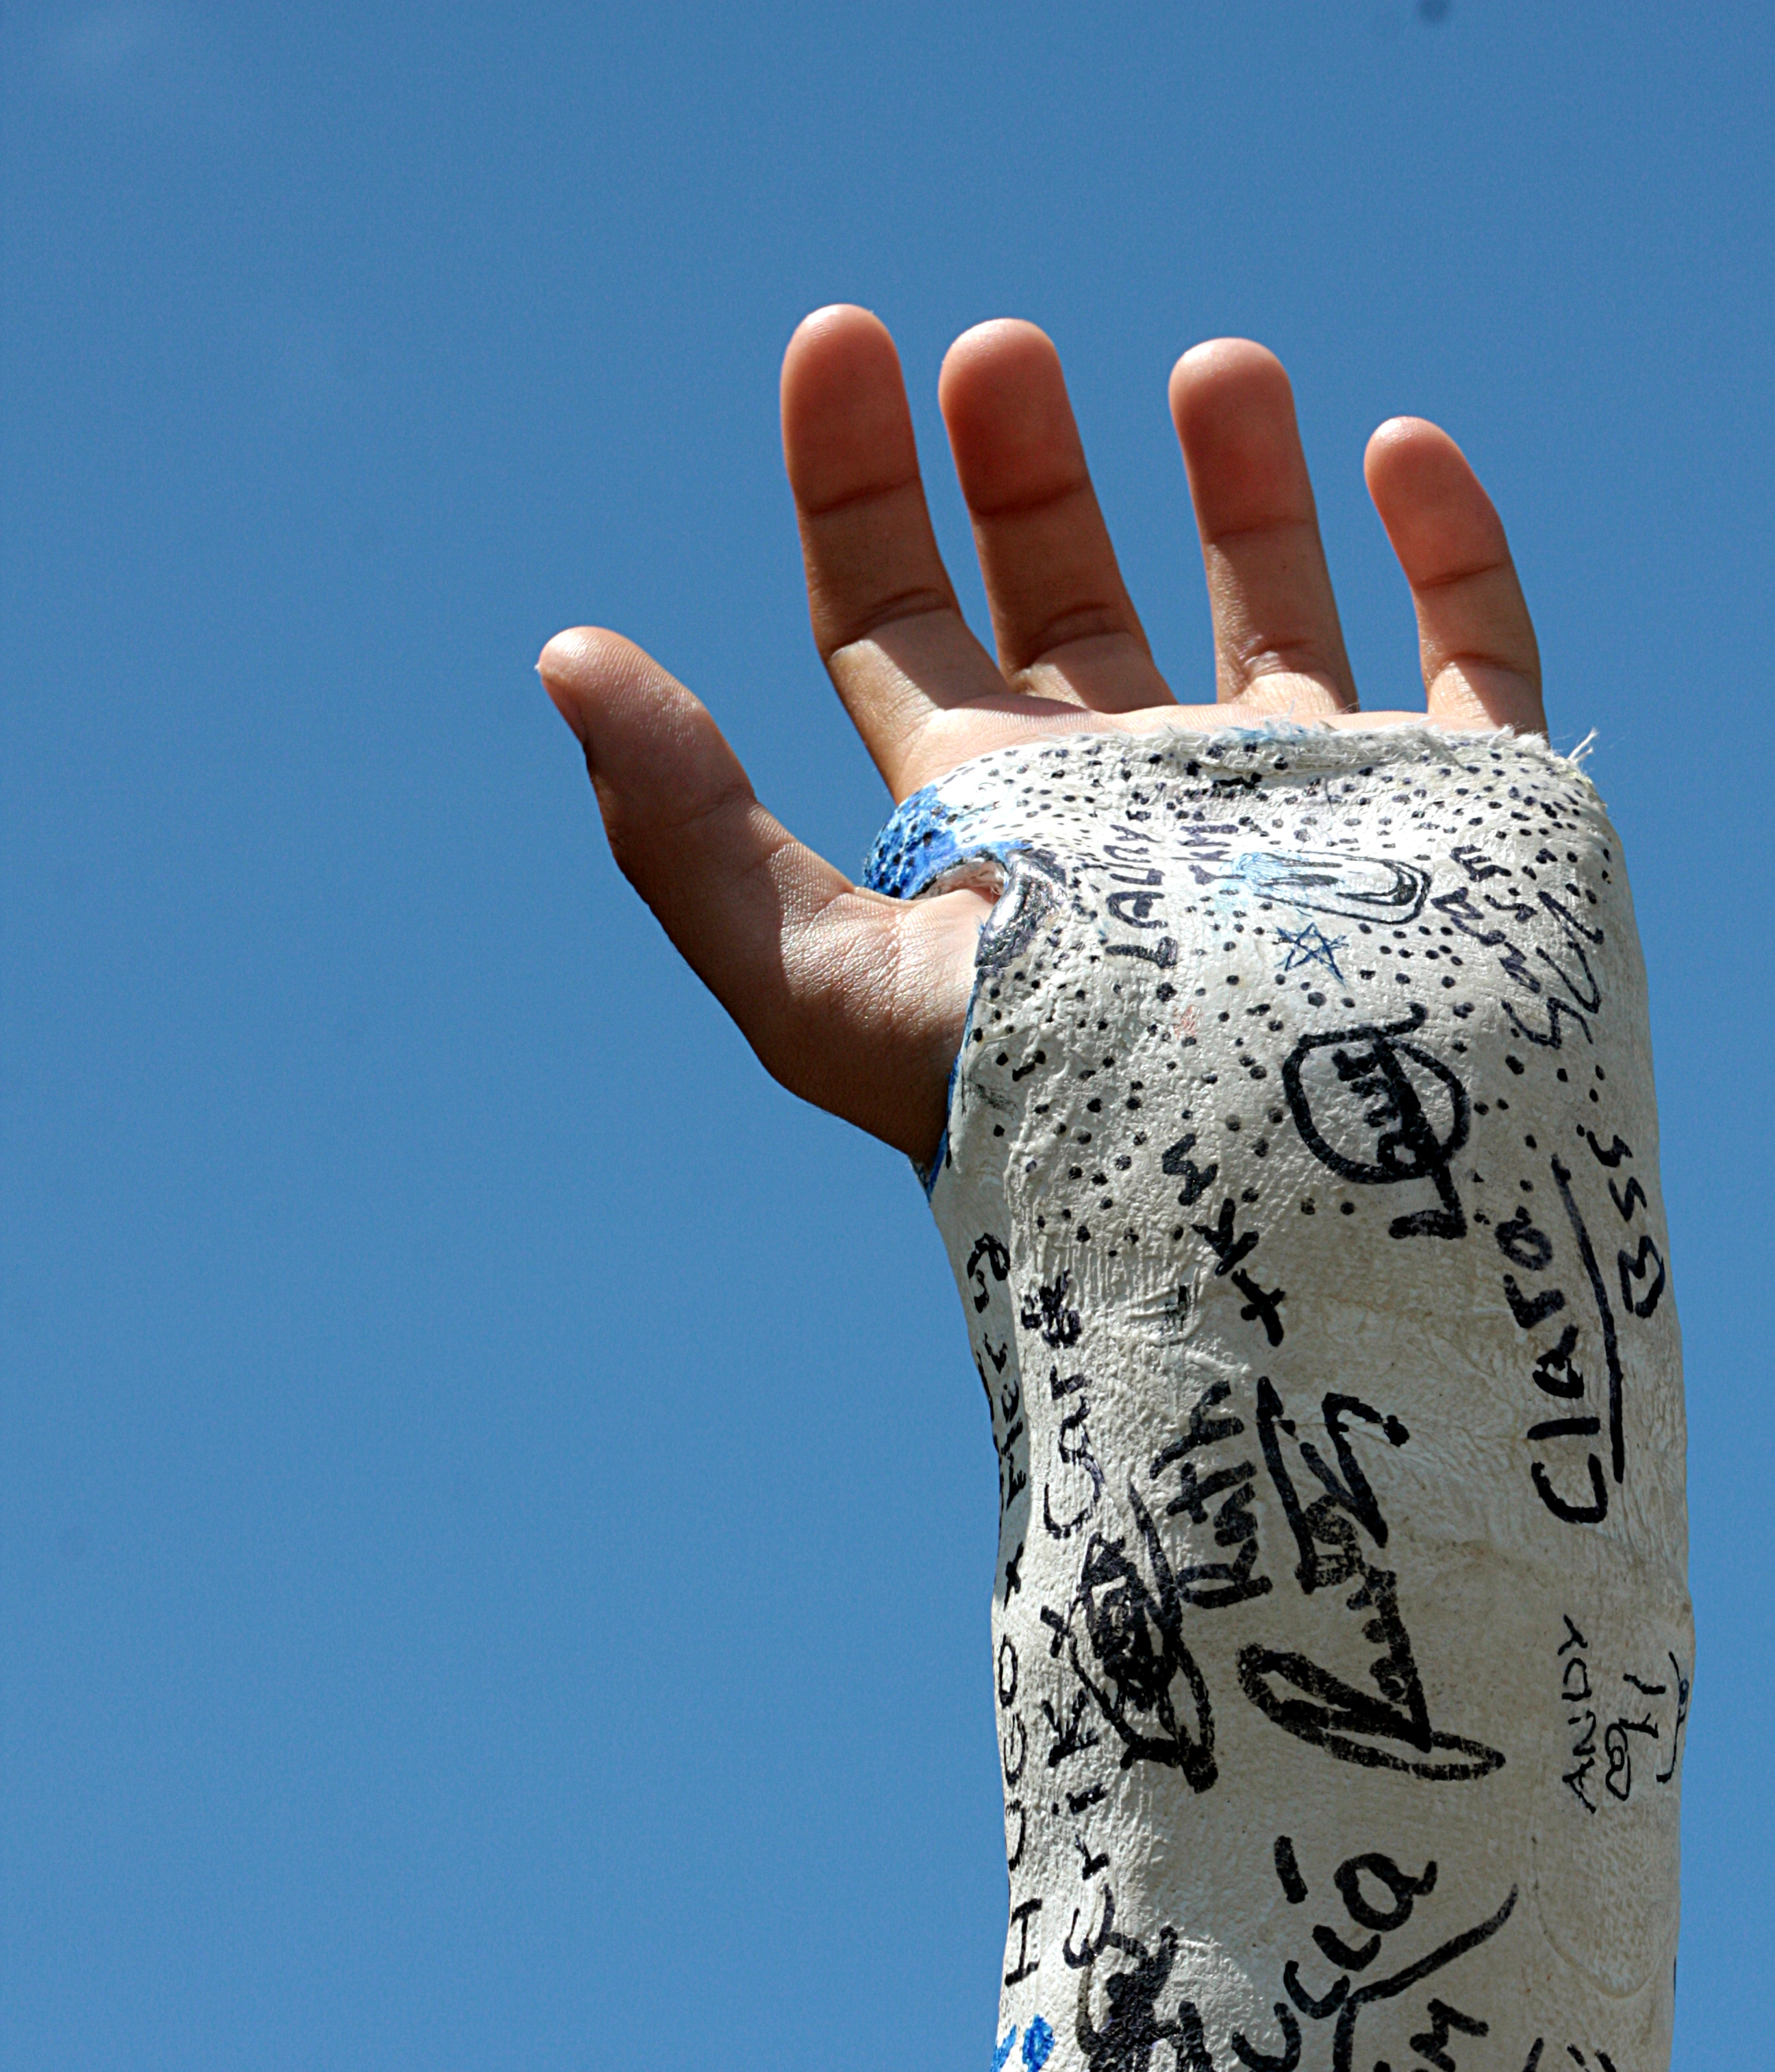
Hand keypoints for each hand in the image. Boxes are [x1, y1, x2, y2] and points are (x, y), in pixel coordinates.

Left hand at [539, 308, 1542, 1169]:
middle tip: (1001, 352)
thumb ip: (690, 833)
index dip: (852, 484)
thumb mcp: (821, 987)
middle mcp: (1131, 809)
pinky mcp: (1450, 822)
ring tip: (1213, 368)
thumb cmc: (1034, 1122)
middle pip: (1061, 603)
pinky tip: (1397, 450)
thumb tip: (564, 656)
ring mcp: (1295, 811)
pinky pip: (1469, 660)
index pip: (891, 624)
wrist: (1263, 1225)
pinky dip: (1446, 548)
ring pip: (1265, 613)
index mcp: (988, 827)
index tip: (839, 340)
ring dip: (1235, 481)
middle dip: (1020, 469)